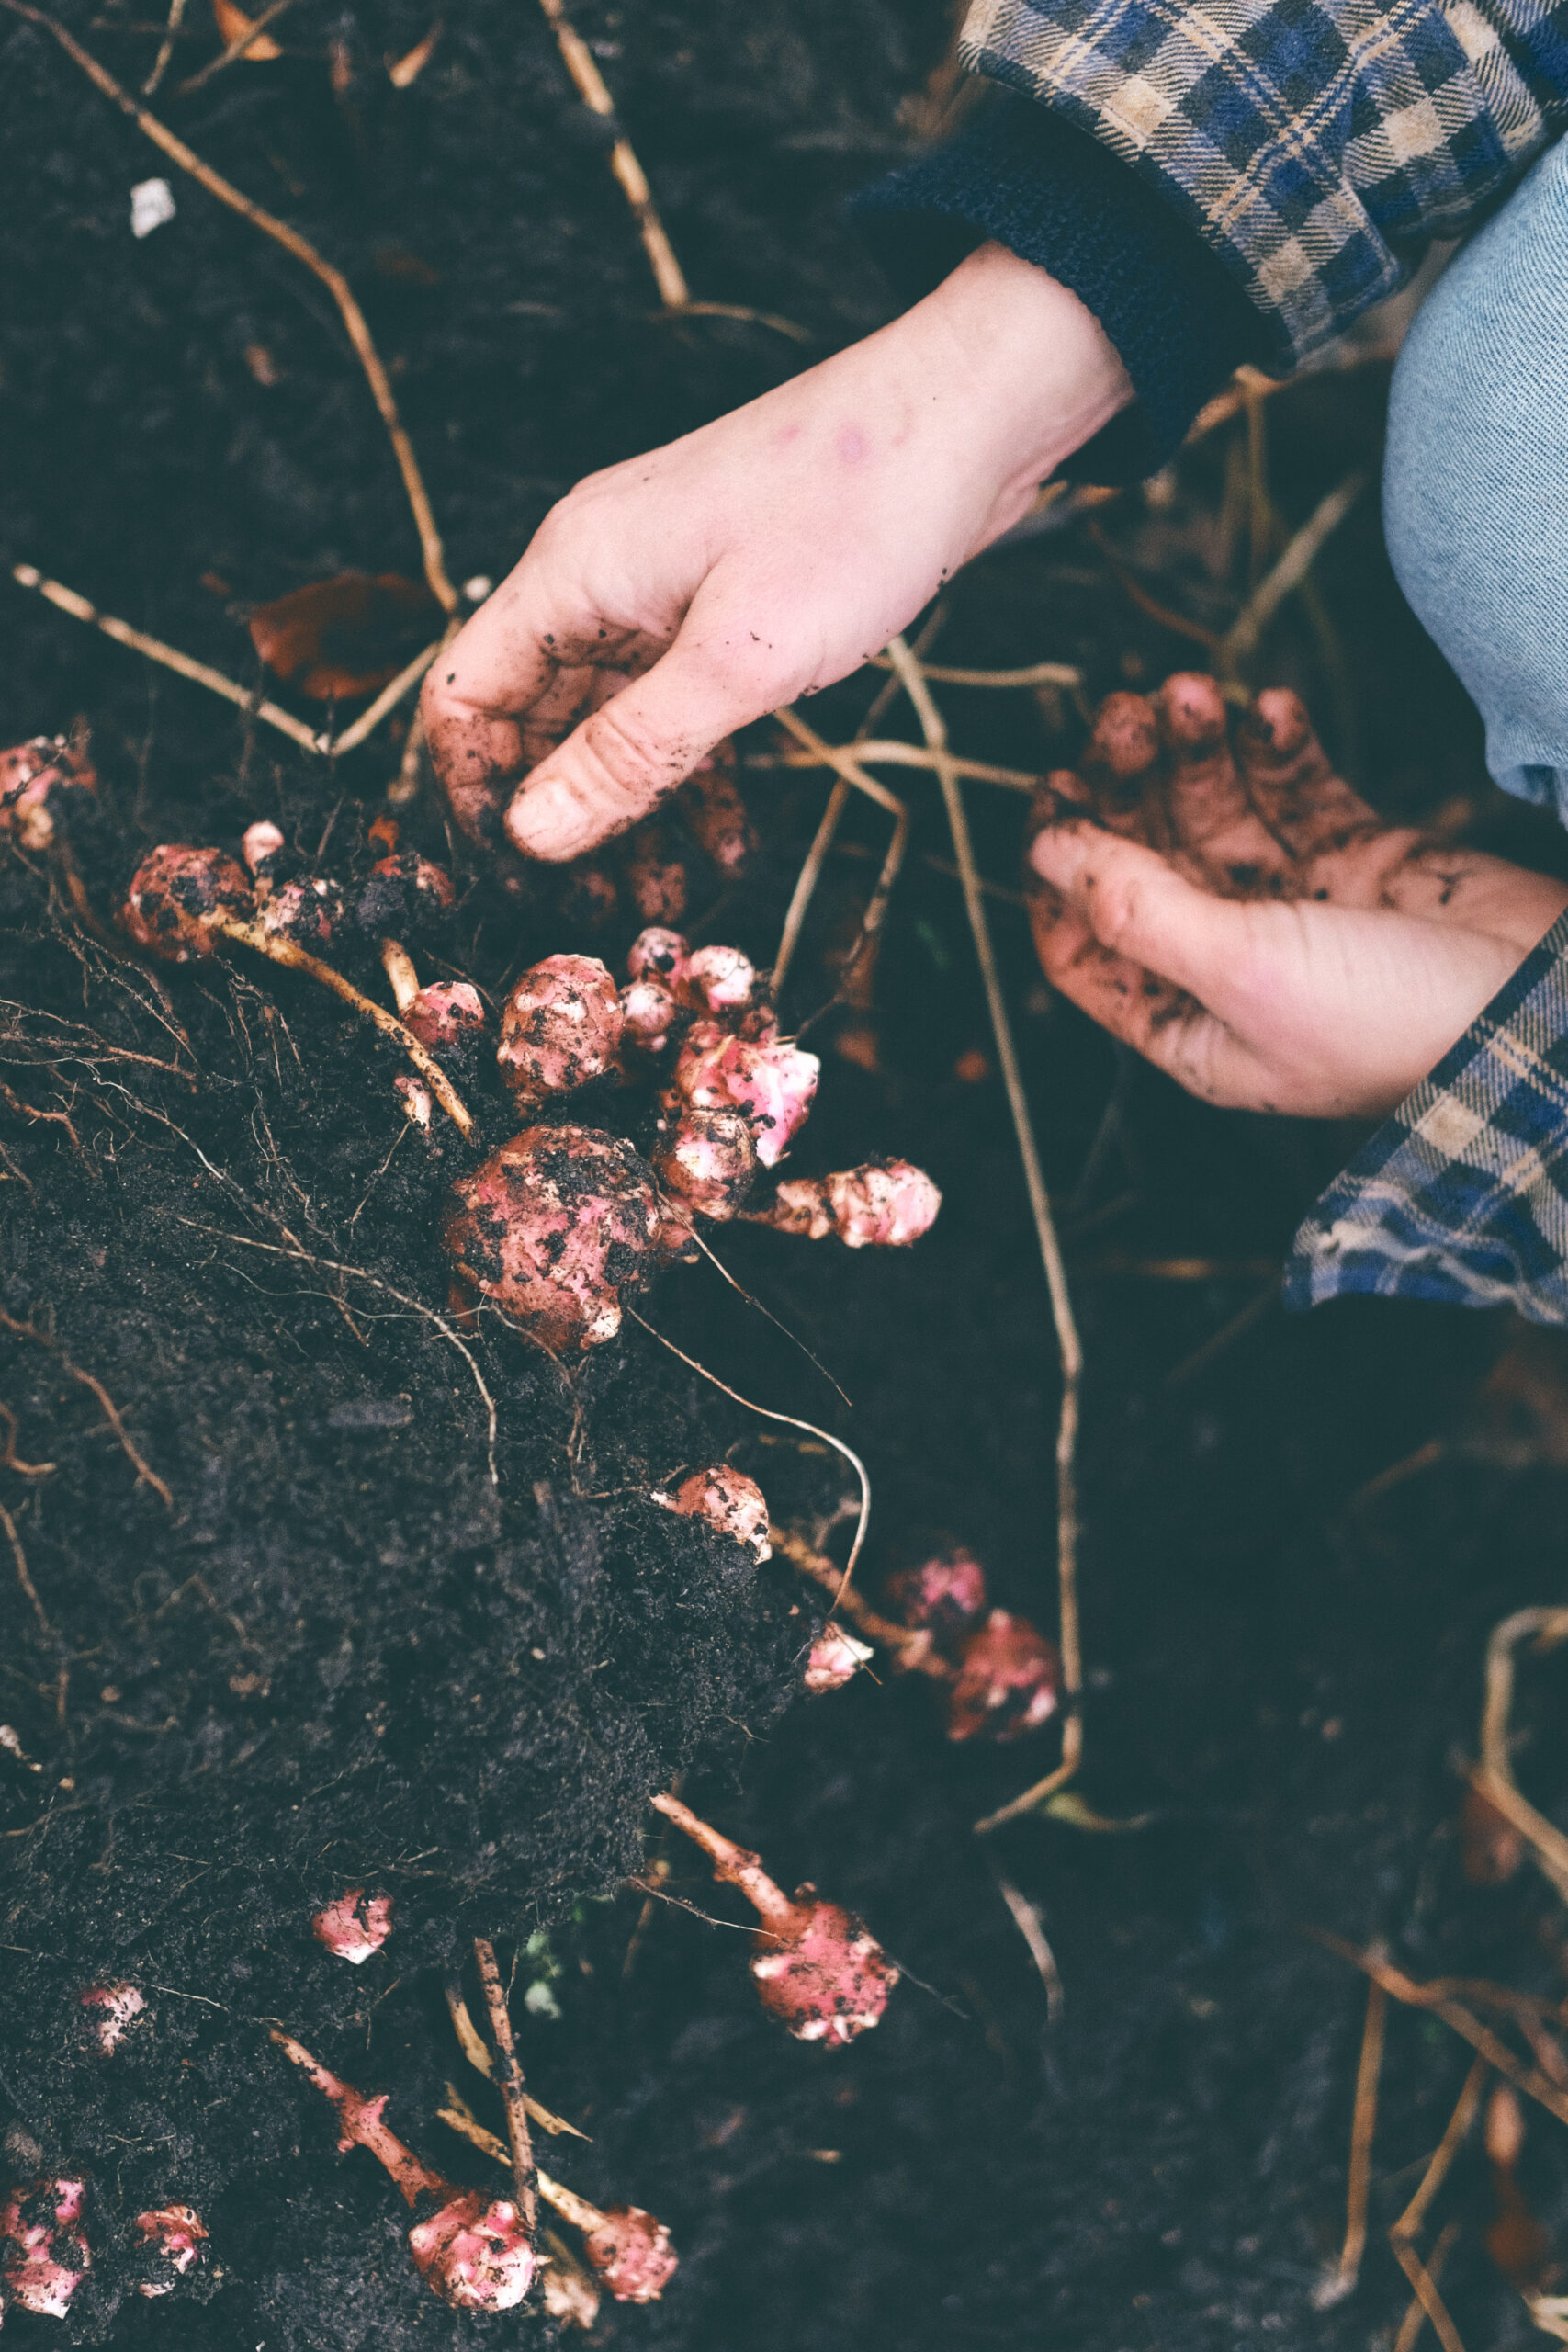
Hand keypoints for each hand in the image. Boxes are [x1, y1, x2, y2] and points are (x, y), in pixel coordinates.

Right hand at [422, 243, 1131, 864]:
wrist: (967, 416)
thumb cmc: (858, 513)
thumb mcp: (740, 661)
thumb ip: (629, 753)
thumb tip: (530, 835)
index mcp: (573, 571)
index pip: (463, 695)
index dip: (472, 794)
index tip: (518, 879)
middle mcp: (599, 574)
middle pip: (534, 718)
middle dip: (561, 822)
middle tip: (600, 917)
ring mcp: (662, 587)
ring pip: (610, 722)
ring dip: (632, 812)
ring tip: (666, 901)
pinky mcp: (723, 602)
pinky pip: (676, 705)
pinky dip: (693, 774)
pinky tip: (728, 843)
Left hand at [1028, 673, 1567, 1117]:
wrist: (1545, 1011)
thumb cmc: (1397, 1025)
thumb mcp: (1244, 970)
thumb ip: (1141, 908)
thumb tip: (1044, 850)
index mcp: (1189, 1023)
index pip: (1084, 945)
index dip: (1058, 870)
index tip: (1050, 793)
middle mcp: (1232, 965)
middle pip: (1145, 857)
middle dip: (1128, 782)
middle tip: (1122, 713)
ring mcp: (1297, 907)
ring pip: (1215, 810)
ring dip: (1195, 747)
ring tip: (1188, 692)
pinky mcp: (1360, 857)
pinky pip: (1294, 788)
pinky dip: (1274, 746)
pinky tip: (1266, 708)